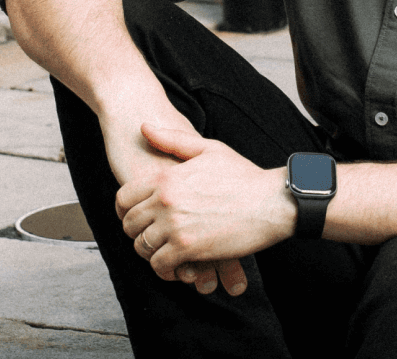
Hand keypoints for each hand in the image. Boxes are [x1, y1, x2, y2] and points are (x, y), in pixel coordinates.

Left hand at [99, 110, 247, 295]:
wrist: (272, 201)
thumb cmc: (244, 176)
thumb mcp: (208, 149)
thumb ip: (172, 139)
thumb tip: (144, 127)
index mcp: (166, 177)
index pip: (123, 198)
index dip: (125, 210)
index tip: (135, 217)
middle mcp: (165, 201)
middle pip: (130, 224)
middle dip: (137, 232)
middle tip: (152, 236)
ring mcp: (175, 226)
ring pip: (142, 246)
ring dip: (150, 251)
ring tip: (164, 250)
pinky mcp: (188, 249)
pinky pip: (159, 265)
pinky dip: (164, 268)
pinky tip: (176, 265)